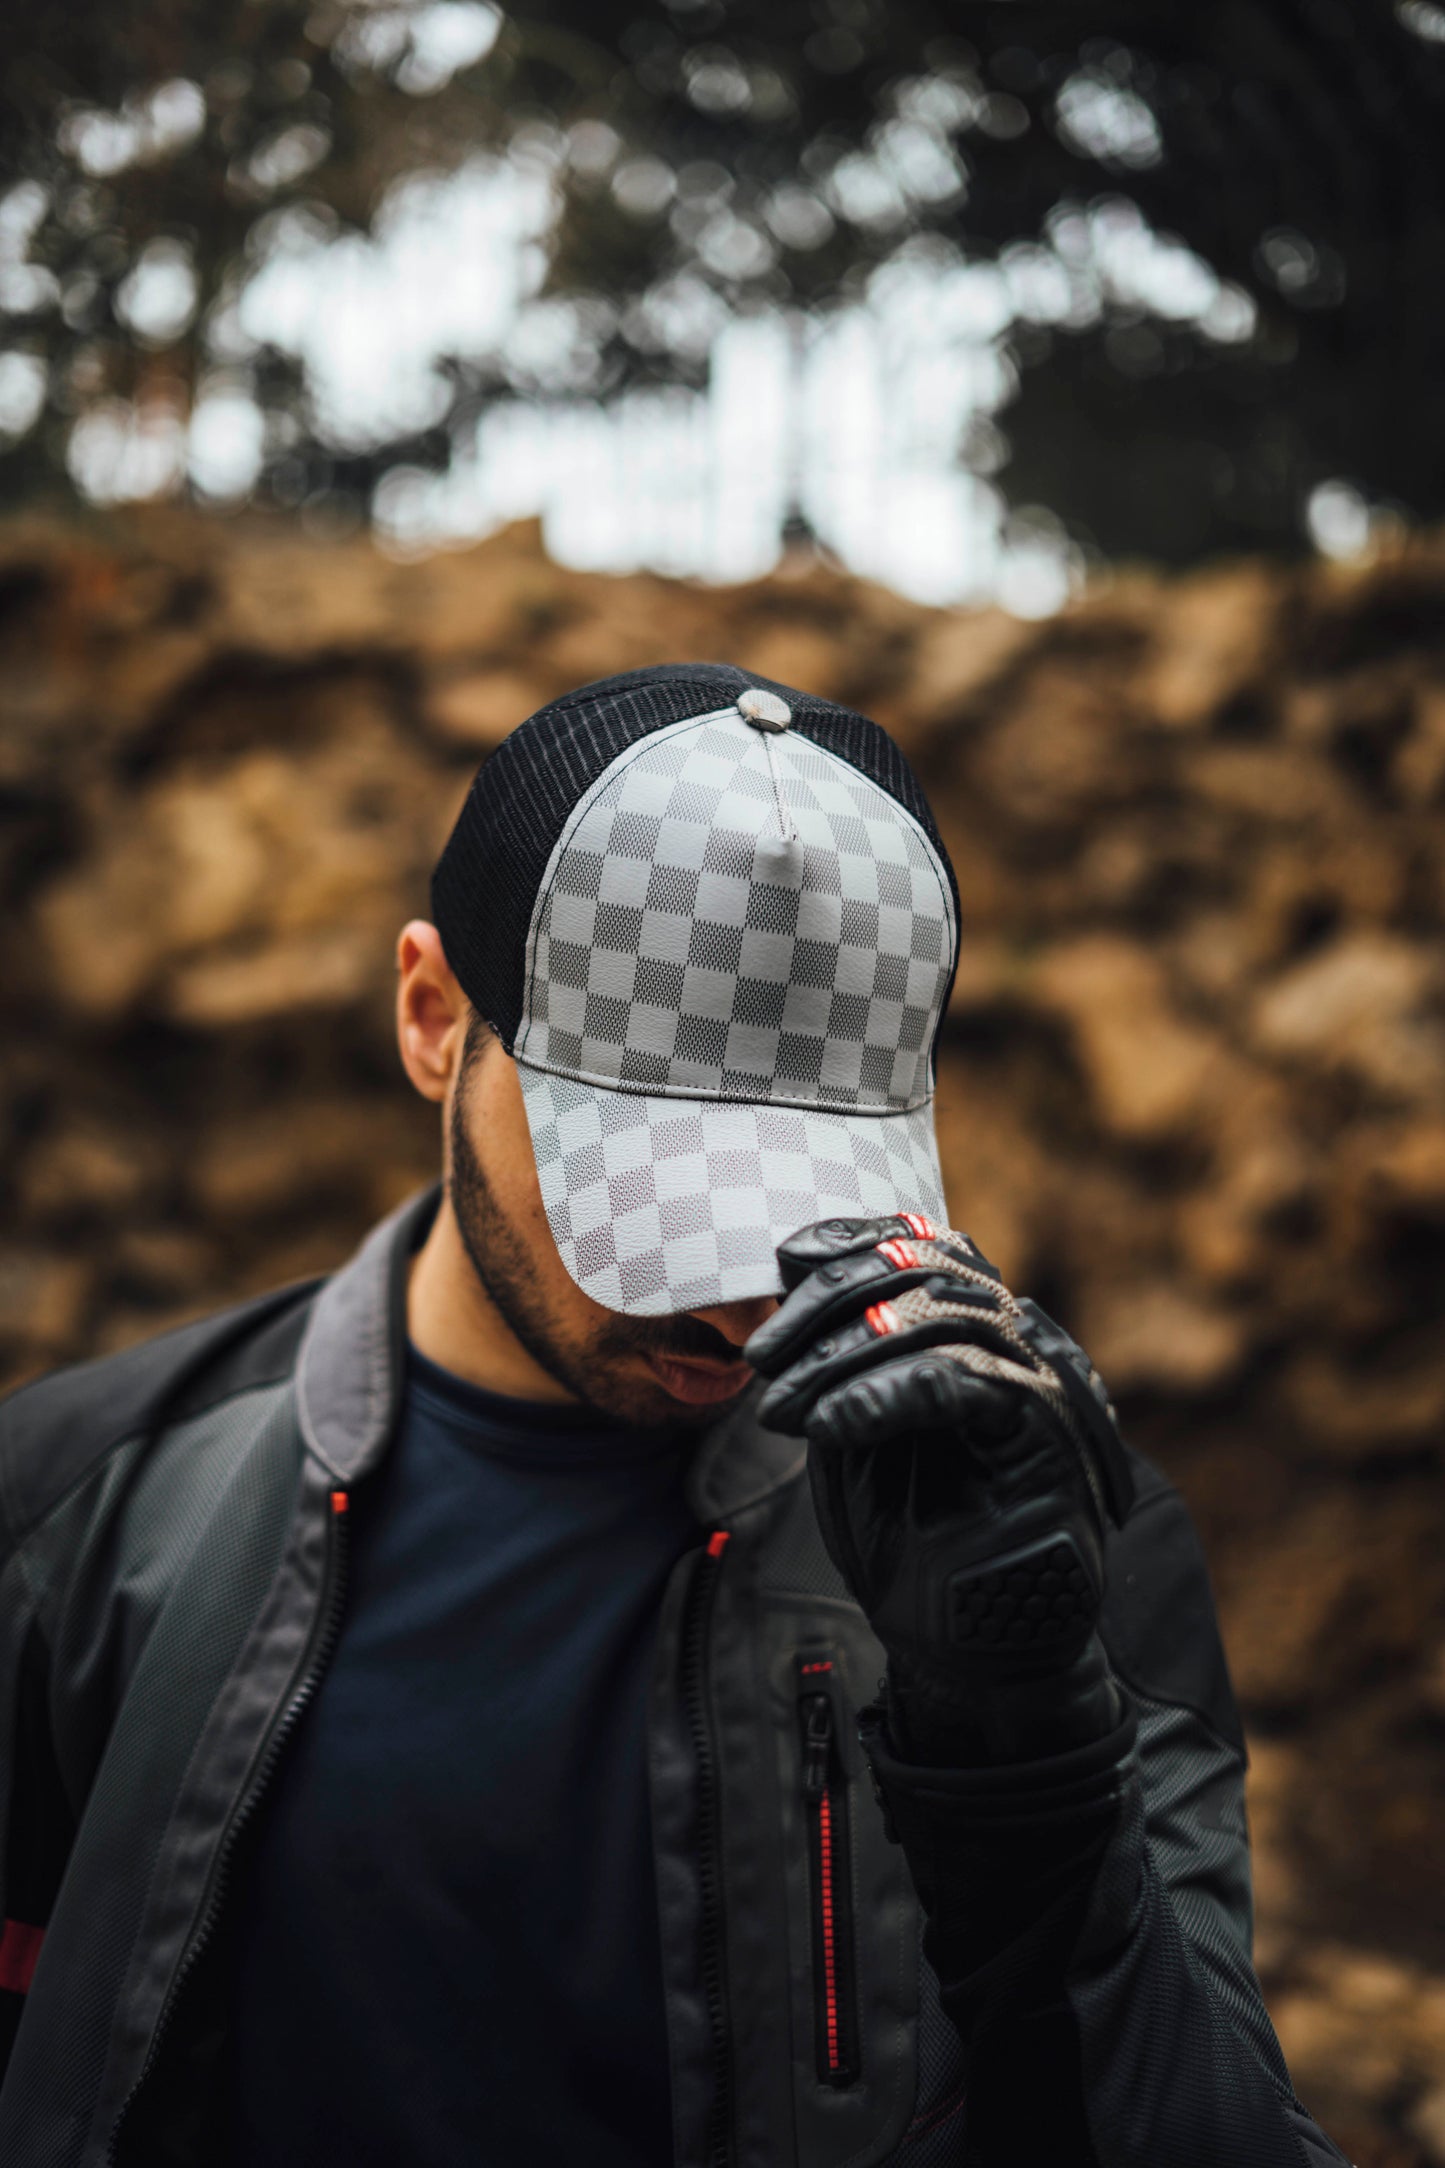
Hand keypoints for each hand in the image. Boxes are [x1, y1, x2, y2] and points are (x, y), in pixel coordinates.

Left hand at [744, 1215, 1134, 1763]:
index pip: (921, 1246)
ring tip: (781, 1406)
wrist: (961, 1645)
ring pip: (940, 1317)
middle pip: (924, 1271)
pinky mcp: (1043, 1433)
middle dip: (828, 1303)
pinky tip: (831, 1426)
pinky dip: (886, 1393)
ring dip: (843, 1355)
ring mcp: (1037, 1383)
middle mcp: (1013, 1344)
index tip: (785, 1261)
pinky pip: (961, 1381)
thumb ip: (841, 1353)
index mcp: (970, 1333)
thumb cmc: (911, 1535)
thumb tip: (795, 1272)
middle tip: (761, 1359)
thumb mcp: (854, 1424)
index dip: (852, 1239)